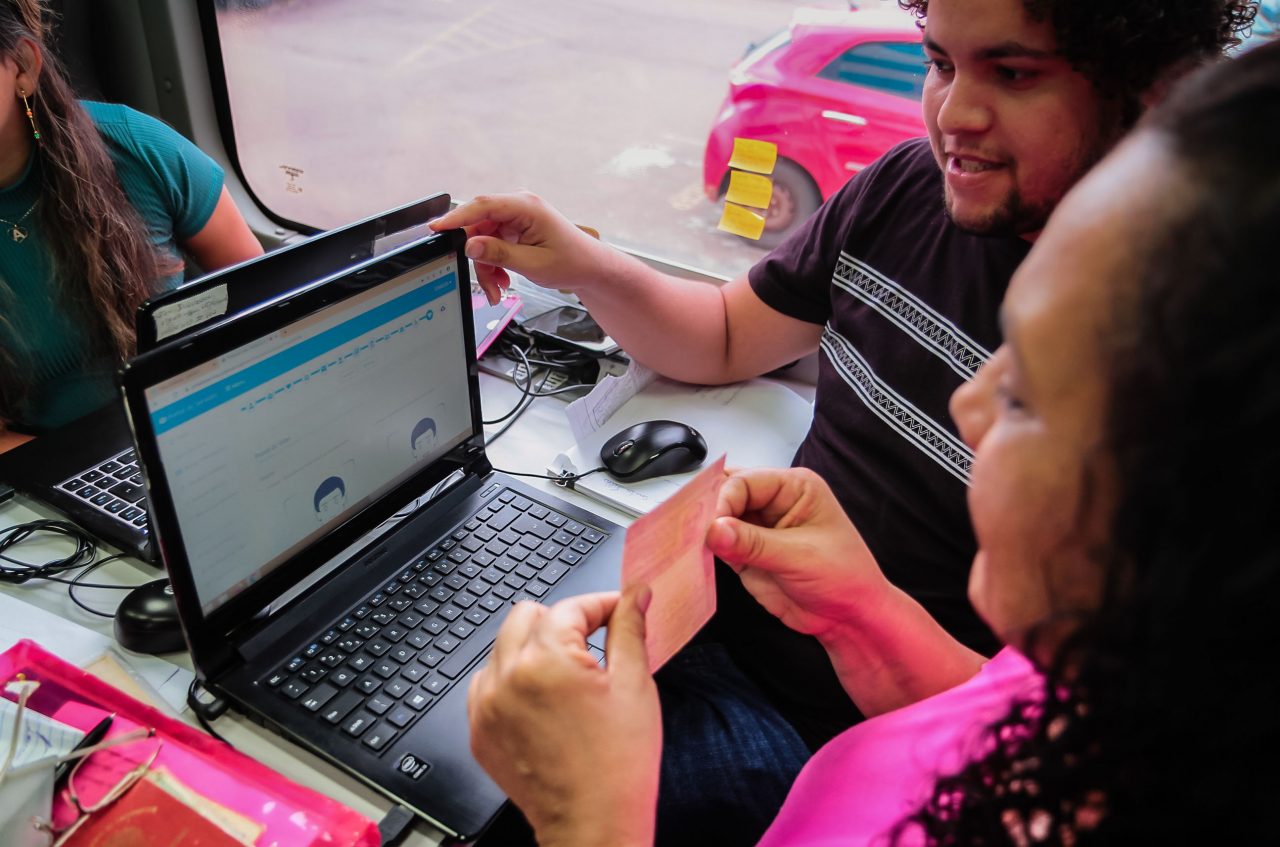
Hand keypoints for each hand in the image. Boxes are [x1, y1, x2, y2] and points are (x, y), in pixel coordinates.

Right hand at [430, 192, 610, 304]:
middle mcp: (519, 207)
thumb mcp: (533, 264)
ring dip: (487, 267)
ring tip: (498, 289)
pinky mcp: (515, 228)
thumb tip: (471, 246)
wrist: (590, 268)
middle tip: (485, 285)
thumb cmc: (572, 262)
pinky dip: (494, 264)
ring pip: (483, 239)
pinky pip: (492, 244)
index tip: (437, 228)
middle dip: (478, 258)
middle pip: (479, 226)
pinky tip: (503, 280)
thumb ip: (499, 254)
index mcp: (526, 207)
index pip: (483, 206)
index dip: (457, 217)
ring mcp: (516, 217)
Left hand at [468, 590, 659, 846]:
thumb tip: (636, 593)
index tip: (618, 612)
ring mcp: (486, 707)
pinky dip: (511, 682)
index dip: (601, 605)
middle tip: (593, 646)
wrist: (593, 824)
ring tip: (567, 680)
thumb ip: (630, 628)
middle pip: (527, 615)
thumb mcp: (635, 685)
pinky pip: (487, 684)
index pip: (570, 606)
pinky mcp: (478, 732)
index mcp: (546, 661)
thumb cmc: (618, 765)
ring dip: (533, 650)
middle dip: (563, 623)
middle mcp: (506, 678)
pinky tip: (542, 703)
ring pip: (503, 647)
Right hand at [706, 467, 888, 642]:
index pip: (745, 482)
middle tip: (691, 530)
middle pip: (727, 494)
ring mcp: (758, 528)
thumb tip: (714, 529)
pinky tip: (696, 556)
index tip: (711, 526)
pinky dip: (706, 551)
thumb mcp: (800, 557)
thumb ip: (753, 543)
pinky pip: (719, 545)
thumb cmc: (844, 578)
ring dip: (704, 531)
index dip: (724, 501)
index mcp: (794, 487)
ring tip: (689, 543)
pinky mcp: (746, 553)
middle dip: (709, 511)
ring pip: (718, 519)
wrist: (848, 618)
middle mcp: (774, 502)